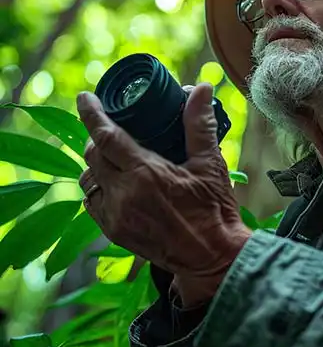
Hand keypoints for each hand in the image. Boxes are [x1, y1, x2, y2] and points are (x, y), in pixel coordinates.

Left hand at [77, 83, 251, 305]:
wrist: (212, 257)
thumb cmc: (215, 210)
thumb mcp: (210, 164)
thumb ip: (199, 124)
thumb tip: (201, 88)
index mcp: (146, 173)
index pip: (106, 136)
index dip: (92, 114)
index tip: (84, 97)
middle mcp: (124, 194)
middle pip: (92, 155)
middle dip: (96, 137)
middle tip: (110, 127)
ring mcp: (116, 216)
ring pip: (87, 180)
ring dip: (95, 163)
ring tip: (112, 155)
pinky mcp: (115, 233)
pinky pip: (92, 203)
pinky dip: (97, 188)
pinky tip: (115, 183)